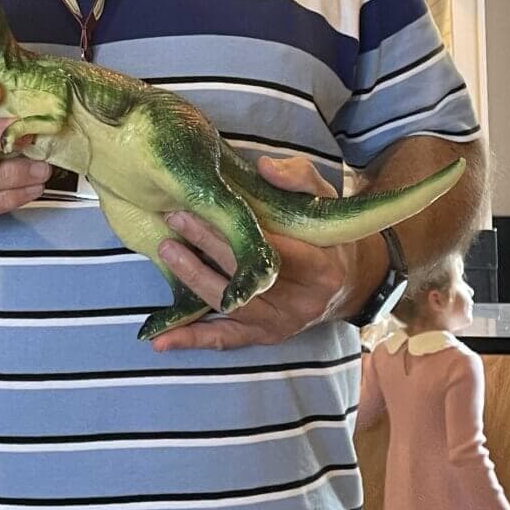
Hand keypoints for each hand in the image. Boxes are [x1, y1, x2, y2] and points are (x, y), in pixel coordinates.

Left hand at [151, 156, 384, 352]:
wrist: (349, 282)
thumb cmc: (330, 234)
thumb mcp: (325, 198)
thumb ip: (298, 179)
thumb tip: (264, 168)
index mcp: (321, 268)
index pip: (272, 250)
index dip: (235, 231)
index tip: (202, 205)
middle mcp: (301, 303)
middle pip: (246, 277)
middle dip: (207, 246)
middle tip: (175, 219)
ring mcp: (281, 324)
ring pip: (231, 306)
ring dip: (194, 280)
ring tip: (167, 252)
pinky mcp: (265, 337)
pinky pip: (226, 341)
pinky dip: (193, 339)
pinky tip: (161, 340)